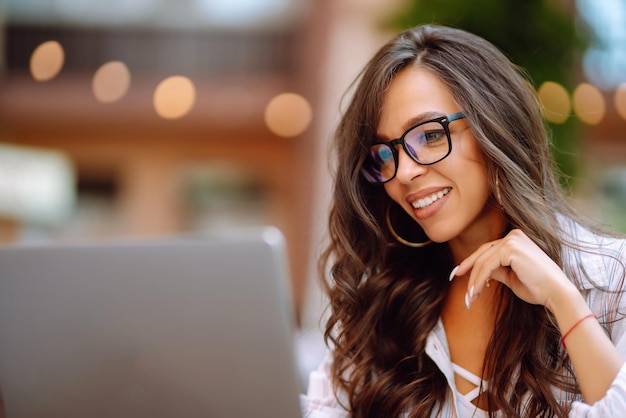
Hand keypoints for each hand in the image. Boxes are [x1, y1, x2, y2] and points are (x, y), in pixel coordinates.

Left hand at [451, 229, 576, 310]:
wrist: (557, 294)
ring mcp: (512, 240)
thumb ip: (496, 271)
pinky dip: (479, 280)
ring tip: (469, 297)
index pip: (488, 250)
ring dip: (474, 280)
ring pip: (482, 261)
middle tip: (454, 279)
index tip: (458, 273)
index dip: (471, 262)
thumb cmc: (538, 288)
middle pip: (482, 253)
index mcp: (516, 239)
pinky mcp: (511, 249)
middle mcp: (514, 235)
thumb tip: (481, 273)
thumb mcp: (512, 278)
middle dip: (467, 268)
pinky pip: (487, 266)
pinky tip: (476, 292)